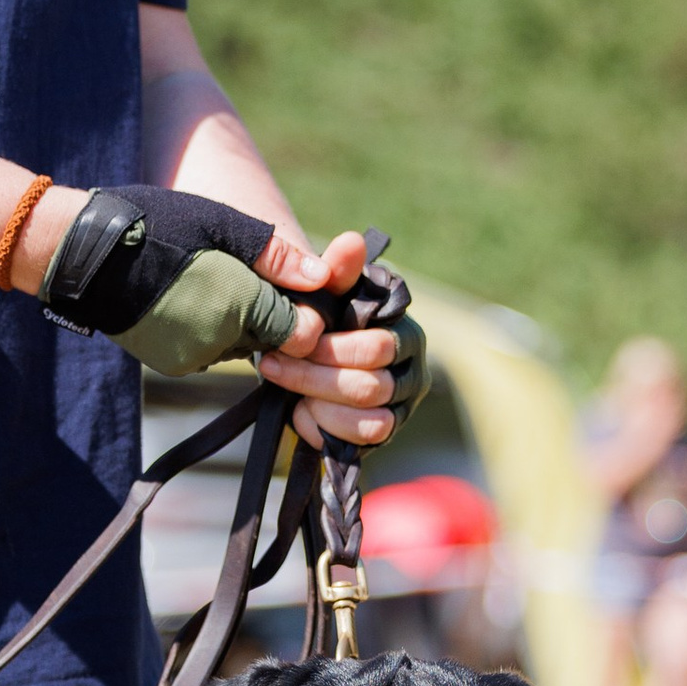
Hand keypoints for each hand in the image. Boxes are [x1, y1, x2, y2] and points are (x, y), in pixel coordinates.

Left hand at [254, 228, 412, 452]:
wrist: (306, 355)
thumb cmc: (320, 320)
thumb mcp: (326, 293)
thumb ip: (338, 269)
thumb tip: (350, 241)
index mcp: (405, 333)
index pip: (377, 348)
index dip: (331, 349)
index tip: (291, 341)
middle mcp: (412, 374)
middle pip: (370, 387)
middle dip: (315, 378)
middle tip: (274, 365)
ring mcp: (400, 409)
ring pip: (370, 421)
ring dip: (320, 405)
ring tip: (288, 389)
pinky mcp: (380, 436)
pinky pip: (360, 444)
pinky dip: (324, 429)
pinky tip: (300, 412)